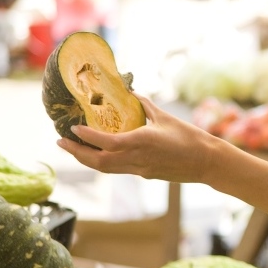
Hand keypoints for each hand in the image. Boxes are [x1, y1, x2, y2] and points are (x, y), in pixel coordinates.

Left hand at [56, 94, 218, 182]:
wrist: (205, 162)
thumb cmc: (189, 137)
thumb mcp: (165, 117)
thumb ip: (145, 105)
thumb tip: (132, 92)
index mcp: (140, 142)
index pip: (105, 142)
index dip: (86, 136)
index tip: (72, 128)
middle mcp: (136, 159)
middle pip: (98, 162)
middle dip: (77, 153)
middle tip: (61, 142)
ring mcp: (139, 170)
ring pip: (105, 169)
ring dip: (87, 160)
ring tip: (74, 149)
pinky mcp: (144, 174)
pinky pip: (118, 169)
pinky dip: (104, 162)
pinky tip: (99, 154)